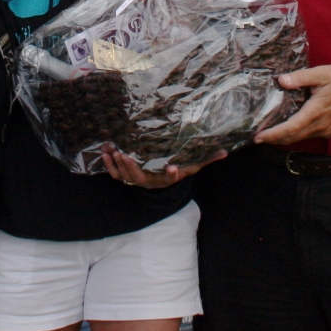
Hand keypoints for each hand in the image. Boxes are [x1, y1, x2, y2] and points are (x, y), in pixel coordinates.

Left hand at [101, 144, 226, 187]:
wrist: (162, 182)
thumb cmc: (178, 169)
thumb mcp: (193, 165)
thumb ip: (207, 159)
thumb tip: (226, 152)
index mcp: (168, 178)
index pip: (172, 177)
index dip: (172, 174)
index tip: (172, 167)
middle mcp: (152, 181)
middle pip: (141, 177)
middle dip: (132, 167)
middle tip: (125, 154)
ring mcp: (137, 181)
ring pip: (124, 176)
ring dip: (116, 164)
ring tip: (112, 149)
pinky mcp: (127, 178)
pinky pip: (115, 174)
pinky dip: (108, 165)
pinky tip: (104, 151)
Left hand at [254, 66, 330, 147]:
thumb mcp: (322, 73)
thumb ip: (300, 77)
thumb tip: (281, 81)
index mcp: (317, 111)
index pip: (291, 128)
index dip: (273, 134)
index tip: (259, 137)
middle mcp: (321, 125)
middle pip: (293, 137)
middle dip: (274, 139)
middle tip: (256, 138)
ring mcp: (326, 130)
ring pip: (300, 138)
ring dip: (283, 138)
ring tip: (267, 134)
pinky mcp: (328, 130)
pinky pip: (308, 135)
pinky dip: (294, 135)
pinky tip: (286, 129)